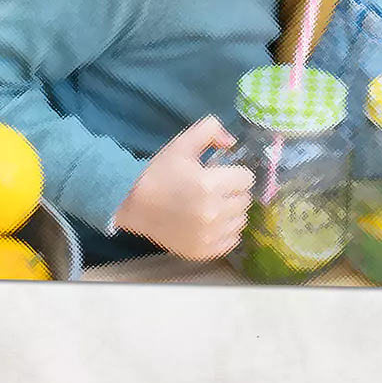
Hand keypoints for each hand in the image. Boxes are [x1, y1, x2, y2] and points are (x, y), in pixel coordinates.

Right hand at [112, 117, 253, 260]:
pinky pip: (232, 241)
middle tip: (218, 188)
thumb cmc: (160, 173)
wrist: (134, 205)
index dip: (236, 172)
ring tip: (215, 205)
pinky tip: (213, 222)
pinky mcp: (203, 251)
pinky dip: (227, 231)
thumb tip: (231, 142)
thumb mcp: (183, 143)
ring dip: (233, 211)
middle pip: (245, 200)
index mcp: (209, 185)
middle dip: (235, 191)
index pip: (247, 178)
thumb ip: (211, 130)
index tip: (224, 173)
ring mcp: (208, 236)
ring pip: (241, 221)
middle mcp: (212, 213)